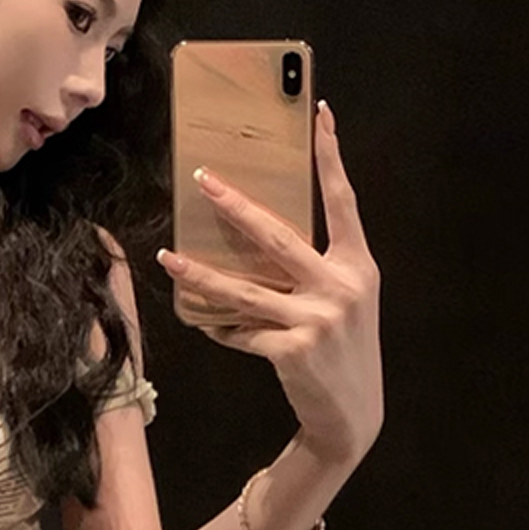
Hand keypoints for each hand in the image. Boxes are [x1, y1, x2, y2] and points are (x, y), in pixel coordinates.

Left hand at [157, 100, 382, 463]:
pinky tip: (204, 322)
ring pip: (243, 289)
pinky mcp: (291, 350)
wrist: (353, 416)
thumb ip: (318, 269)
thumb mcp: (347, 301)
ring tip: (169, 258)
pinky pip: (240, 330)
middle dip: (235, 205)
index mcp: (359, 266)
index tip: (321, 114)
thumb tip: (259, 235)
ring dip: (200, 274)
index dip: (332, 157)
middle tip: (203, 179)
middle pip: (277, 236)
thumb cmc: (344, 349)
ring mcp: (316, 319)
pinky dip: (220, 327)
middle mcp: (341, 287)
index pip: (343, 201)